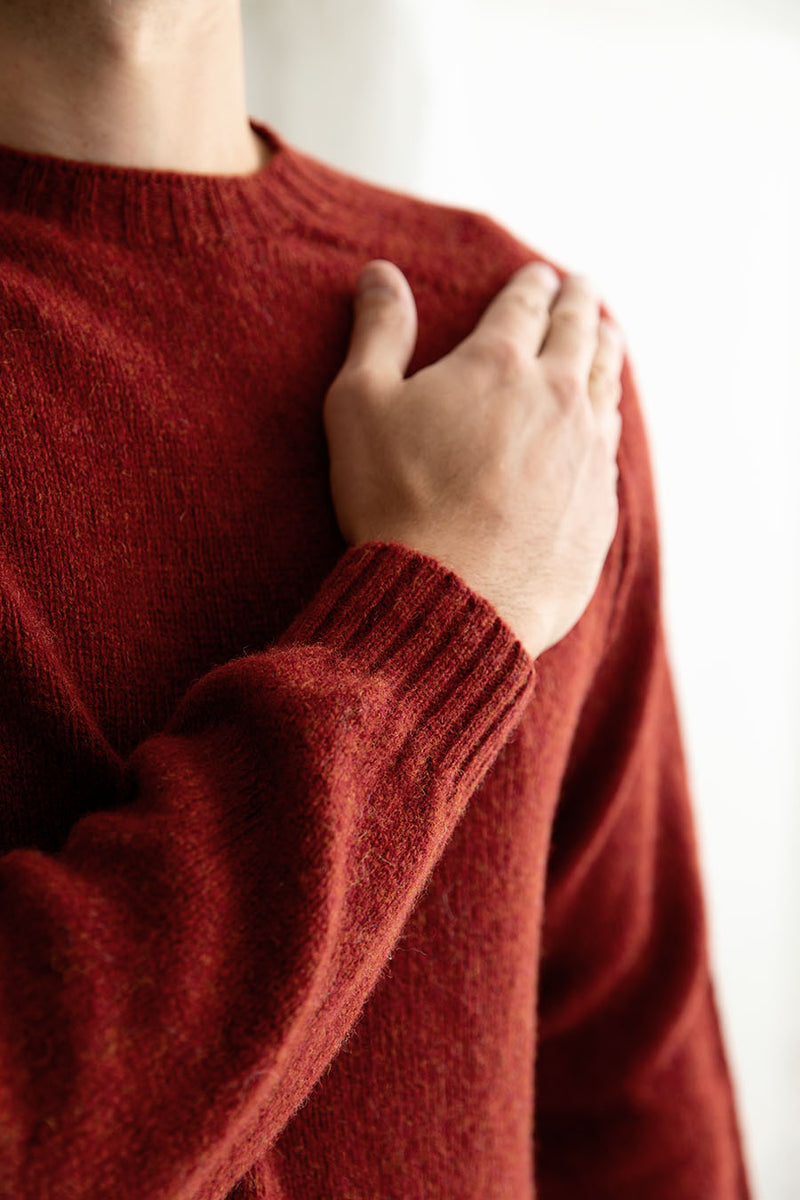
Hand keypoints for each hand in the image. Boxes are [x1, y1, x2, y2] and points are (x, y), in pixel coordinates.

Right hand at [323, 259, 624, 661]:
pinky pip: (611, 444)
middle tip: (582, 288)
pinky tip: (605, 418)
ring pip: (606, 385)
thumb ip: (377, 333)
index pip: (524, 305)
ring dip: (606, 352)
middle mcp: (557, 398)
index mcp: (498, 364)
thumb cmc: (395, 500)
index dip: (531, 284)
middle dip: (579, 304)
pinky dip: (609, 416)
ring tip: (606, 336)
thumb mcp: (360, 406)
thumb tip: (381, 272)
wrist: (453, 598)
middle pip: (579, 335)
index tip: (539, 274)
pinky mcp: (600, 506)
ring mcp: (586, 453)